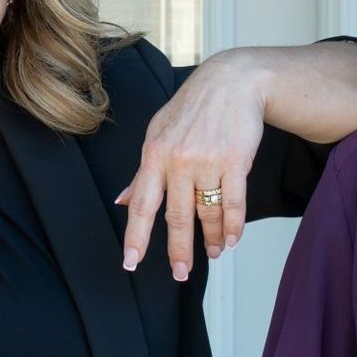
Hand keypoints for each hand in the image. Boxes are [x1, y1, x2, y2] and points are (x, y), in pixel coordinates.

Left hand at [117, 49, 265, 279]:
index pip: (141, 205)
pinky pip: (234, 203)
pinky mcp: (235, 161)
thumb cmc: (191, 109)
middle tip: (181, 273)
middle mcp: (178, 161)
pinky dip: (233, 225)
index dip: (135, 237)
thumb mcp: (157, 134)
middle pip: (176, 216)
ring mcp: (208, 162)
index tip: (130, 263)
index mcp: (154, 157)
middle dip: (178, 250)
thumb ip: (142, 173)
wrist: (231, 83)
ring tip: (213, 253)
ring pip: (207, 212)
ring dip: (210, 238)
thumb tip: (121, 202)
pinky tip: (231, 239)